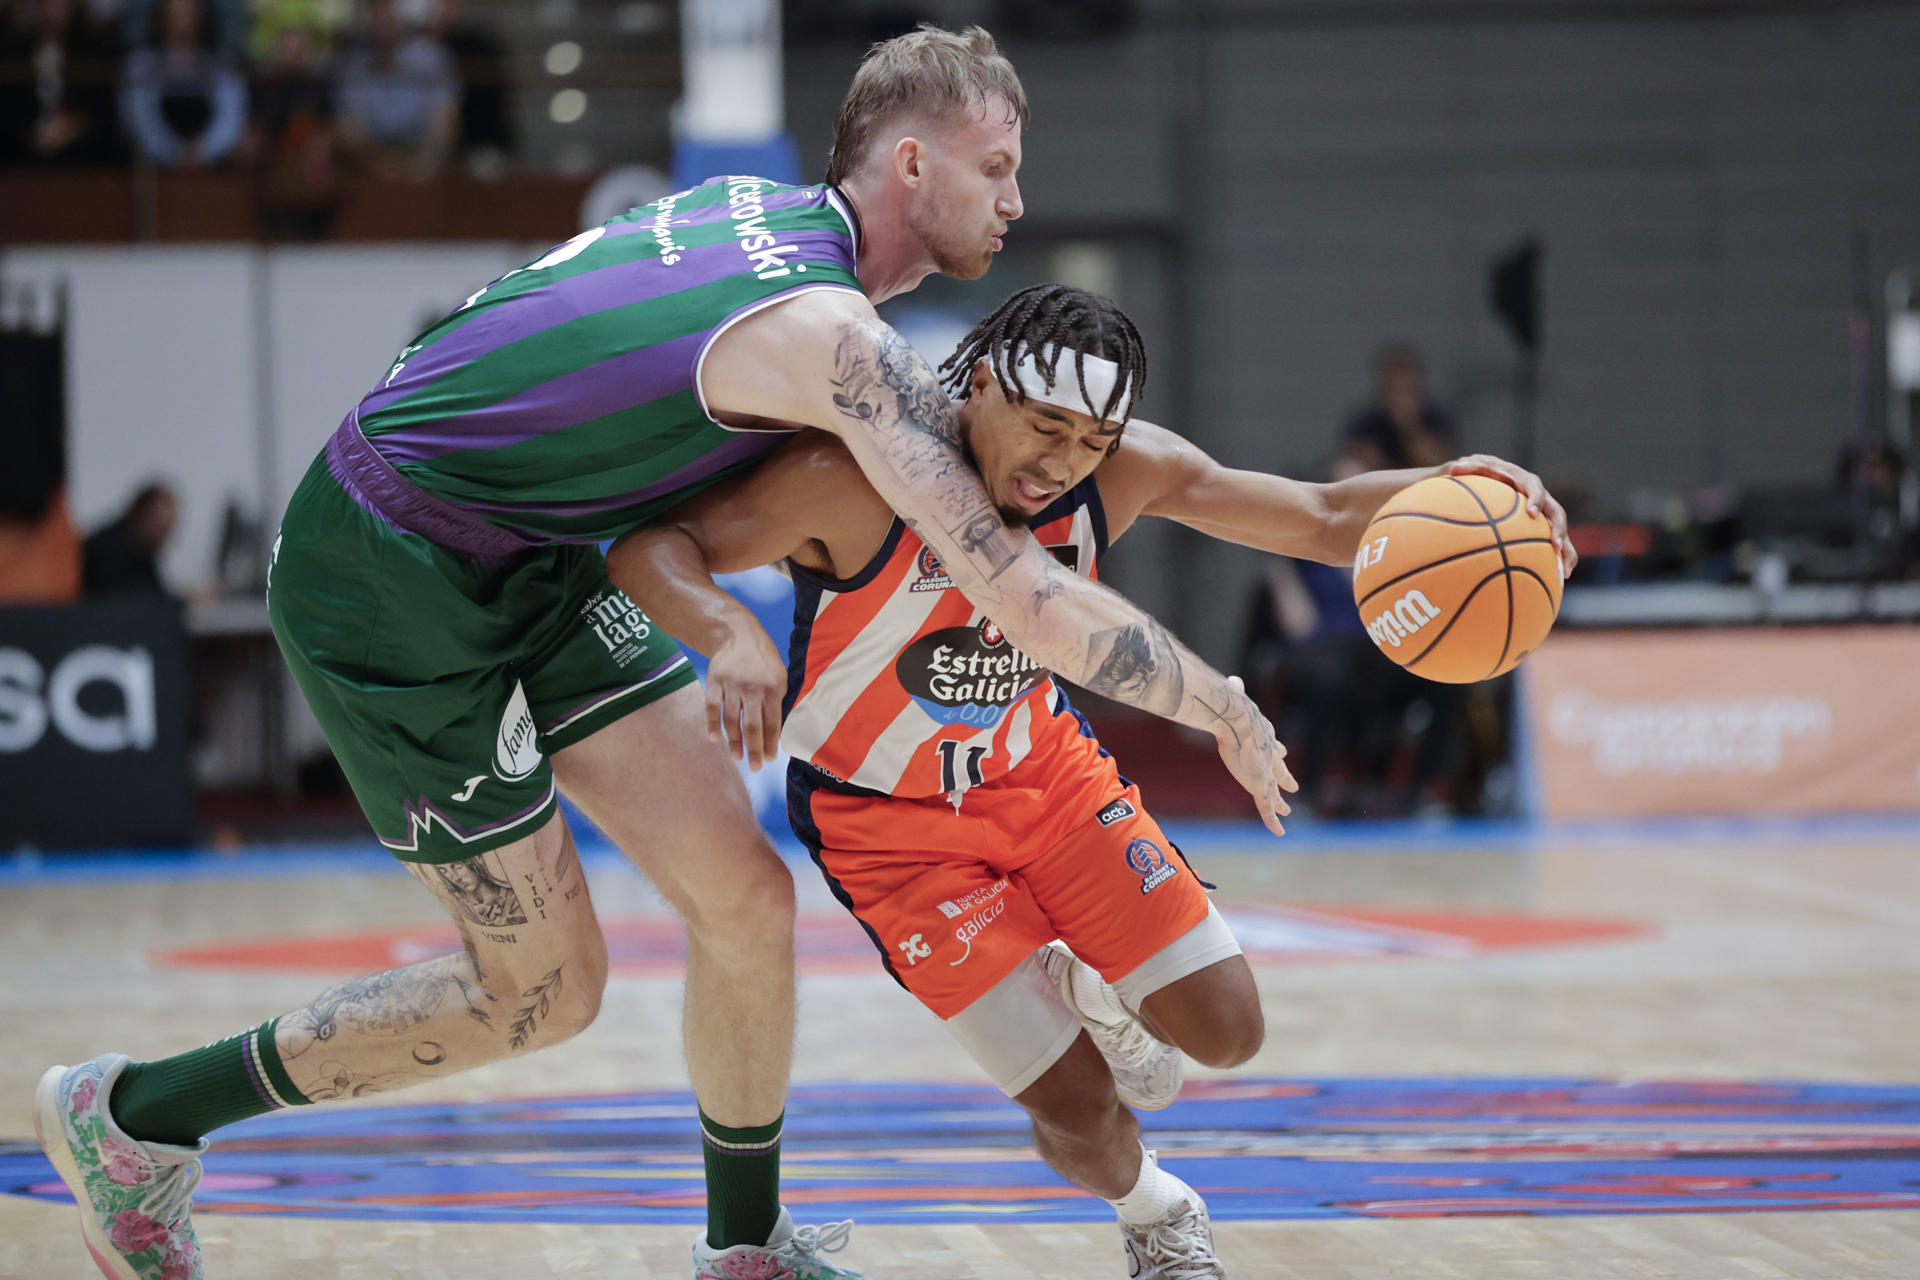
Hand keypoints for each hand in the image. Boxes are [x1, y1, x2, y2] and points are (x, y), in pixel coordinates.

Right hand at [704, 626, 787, 769]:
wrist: (739, 634)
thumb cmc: (764, 661)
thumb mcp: (779, 676)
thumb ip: (778, 701)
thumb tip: (777, 733)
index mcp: (772, 689)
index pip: (773, 722)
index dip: (770, 743)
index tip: (769, 759)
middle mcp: (753, 688)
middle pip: (752, 725)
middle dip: (754, 749)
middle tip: (754, 768)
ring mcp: (732, 685)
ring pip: (732, 719)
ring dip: (733, 741)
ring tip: (736, 757)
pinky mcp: (715, 681)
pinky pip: (712, 706)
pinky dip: (711, 723)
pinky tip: (714, 738)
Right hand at [1210, 676, 1297, 836]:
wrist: (1239, 720)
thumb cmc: (1233, 708)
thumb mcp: (1235, 698)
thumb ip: (1234, 691)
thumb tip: (1232, 681)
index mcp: (1264, 735)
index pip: (1273, 745)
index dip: (1277, 750)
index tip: (1282, 751)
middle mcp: (1269, 755)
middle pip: (1279, 770)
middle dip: (1285, 778)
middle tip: (1293, 786)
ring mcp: (1265, 772)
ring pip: (1275, 792)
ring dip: (1280, 803)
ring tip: (1286, 811)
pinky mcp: (1259, 786)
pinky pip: (1267, 808)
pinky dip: (1273, 821)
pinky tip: (1280, 832)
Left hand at [1445, 454, 1577, 576]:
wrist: (1483, 477)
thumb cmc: (1476, 473)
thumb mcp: (1469, 468)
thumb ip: (1466, 468)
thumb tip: (1455, 469)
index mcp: (1523, 480)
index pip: (1534, 486)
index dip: (1536, 499)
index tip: (1531, 514)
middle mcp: (1538, 497)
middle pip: (1556, 511)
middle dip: (1558, 528)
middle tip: (1555, 545)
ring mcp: (1541, 513)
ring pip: (1560, 530)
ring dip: (1566, 548)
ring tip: (1566, 570)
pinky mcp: (1540, 526)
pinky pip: (1553, 543)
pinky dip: (1560, 559)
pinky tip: (1559, 578)